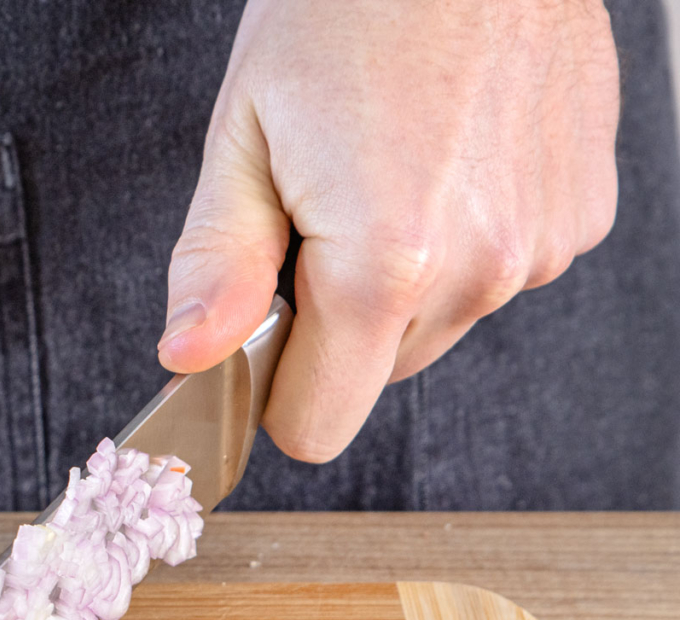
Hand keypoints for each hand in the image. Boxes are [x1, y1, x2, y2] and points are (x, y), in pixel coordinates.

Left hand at [160, 0, 619, 460]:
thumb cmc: (348, 8)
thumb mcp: (245, 135)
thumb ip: (218, 266)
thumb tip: (189, 358)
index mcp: (382, 267)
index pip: (313, 425)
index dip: (270, 387)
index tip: (260, 324)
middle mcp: (479, 272)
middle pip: (374, 375)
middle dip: (334, 320)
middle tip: (320, 210)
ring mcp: (542, 246)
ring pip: (436, 325)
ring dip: (399, 279)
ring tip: (386, 168)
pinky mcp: (582, 215)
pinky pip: (498, 271)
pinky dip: (464, 237)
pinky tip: (446, 155)